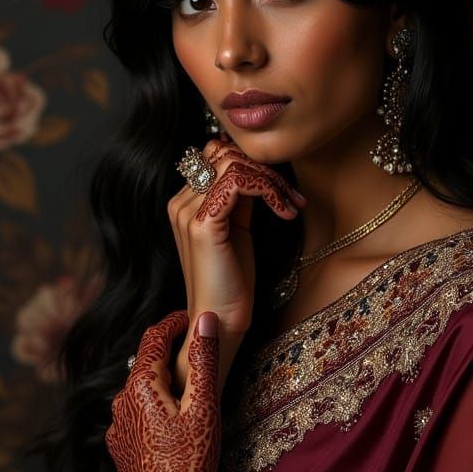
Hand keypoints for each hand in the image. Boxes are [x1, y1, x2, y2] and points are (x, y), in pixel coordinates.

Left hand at [104, 309, 220, 471]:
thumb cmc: (194, 461)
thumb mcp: (205, 406)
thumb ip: (203, 359)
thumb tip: (205, 317)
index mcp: (141, 387)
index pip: (154, 338)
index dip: (173, 322)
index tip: (190, 315)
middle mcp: (121, 402)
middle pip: (145, 364)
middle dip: (167, 351)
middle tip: (192, 344)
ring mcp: (117, 426)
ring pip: (138, 391)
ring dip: (159, 382)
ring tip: (185, 385)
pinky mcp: (119, 447)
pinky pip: (134, 415)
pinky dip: (151, 407)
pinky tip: (170, 420)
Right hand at [168, 134, 306, 389]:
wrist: (221, 318)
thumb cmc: (232, 281)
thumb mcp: (238, 229)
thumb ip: (240, 198)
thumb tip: (256, 170)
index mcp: (184, 202)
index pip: (217, 155)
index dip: (254, 165)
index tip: (284, 191)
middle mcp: (180, 202)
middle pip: (224, 153)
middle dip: (265, 169)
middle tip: (292, 197)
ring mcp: (188, 211)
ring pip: (233, 162)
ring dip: (271, 179)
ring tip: (290, 205)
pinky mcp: (203, 223)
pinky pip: (238, 180)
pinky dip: (269, 191)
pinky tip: (284, 213)